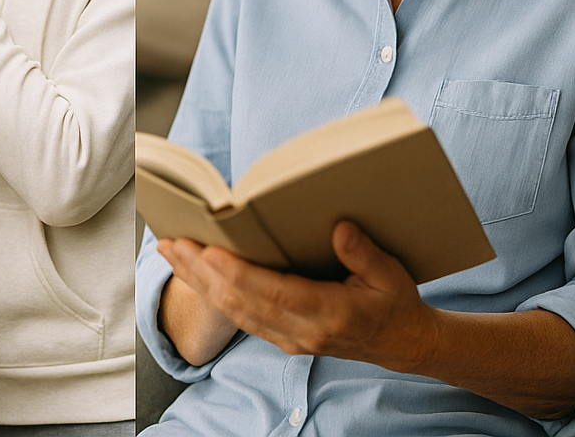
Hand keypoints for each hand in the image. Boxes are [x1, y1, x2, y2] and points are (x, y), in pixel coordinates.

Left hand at [157, 221, 440, 373]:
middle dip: (202, 272)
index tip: (209, 252)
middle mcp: (303, 331)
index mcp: (330, 314)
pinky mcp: (283, 338)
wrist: (403, 345)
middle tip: (173, 243)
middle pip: (241, 302)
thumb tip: (340, 228)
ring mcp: (290, 338)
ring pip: (234, 311)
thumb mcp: (392, 276)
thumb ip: (365, 255)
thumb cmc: (395, 305)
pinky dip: (211, 295)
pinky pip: (240, 317)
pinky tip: (193, 274)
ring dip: (198, 282)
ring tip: (171, 252)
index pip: (273, 294)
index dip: (237, 274)